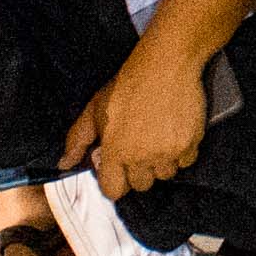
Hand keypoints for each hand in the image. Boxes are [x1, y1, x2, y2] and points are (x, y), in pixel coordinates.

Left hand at [61, 36, 212, 201]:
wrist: (166, 65)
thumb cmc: (129, 84)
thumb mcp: (94, 108)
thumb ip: (77, 140)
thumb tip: (65, 163)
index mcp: (115, 152)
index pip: (113, 190)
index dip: (115, 180)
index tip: (118, 167)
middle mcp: (141, 158)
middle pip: (141, 185)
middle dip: (138, 170)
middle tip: (139, 146)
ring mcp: (167, 152)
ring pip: (165, 174)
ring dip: (161, 162)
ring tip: (158, 138)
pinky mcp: (190, 144)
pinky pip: (186, 161)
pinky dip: (182, 152)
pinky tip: (174, 132)